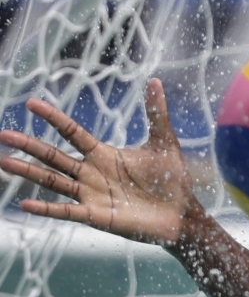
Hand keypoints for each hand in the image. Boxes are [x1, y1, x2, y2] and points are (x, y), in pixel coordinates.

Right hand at [0, 78, 191, 244]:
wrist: (183, 213)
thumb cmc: (173, 179)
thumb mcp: (164, 143)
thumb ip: (157, 113)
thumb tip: (155, 81)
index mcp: (104, 154)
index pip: (72, 132)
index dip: (54, 118)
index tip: (32, 102)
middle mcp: (92, 173)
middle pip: (54, 156)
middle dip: (30, 145)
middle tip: (3, 135)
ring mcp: (92, 195)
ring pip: (54, 181)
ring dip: (29, 172)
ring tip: (4, 162)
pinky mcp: (97, 216)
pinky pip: (67, 212)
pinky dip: (47, 209)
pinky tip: (25, 204)